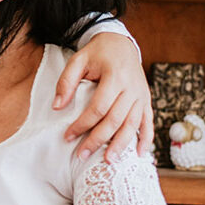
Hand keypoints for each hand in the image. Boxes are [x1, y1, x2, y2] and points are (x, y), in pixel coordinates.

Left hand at [55, 32, 152, 161]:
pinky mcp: (147, 100)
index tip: (68, 136)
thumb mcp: (78, 60)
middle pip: (115, 120)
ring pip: (132, 125)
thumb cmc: (97, 53)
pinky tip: (140, 155)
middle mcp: (132, 88)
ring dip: (121, 145)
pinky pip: (148, 122)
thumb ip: (66, 82)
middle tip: (82, 155)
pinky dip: (146, 139)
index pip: (98, 107)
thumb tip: (57, 106)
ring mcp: (142, 95)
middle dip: (98, 140)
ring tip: (108, 162)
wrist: (122, 43)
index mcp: (115, 76)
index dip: (82, 124)